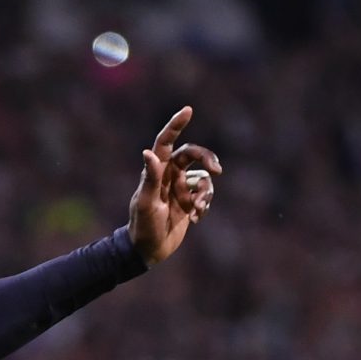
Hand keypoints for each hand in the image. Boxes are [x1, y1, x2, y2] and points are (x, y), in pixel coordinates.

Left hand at [129, 106, 221, 265]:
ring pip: (203, 177)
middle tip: (217, 171)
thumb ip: (150, 178)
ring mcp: (180, 187)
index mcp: (157, 171)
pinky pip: (205, 193)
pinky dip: (205, 203)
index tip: (188, 110)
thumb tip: (148, 152)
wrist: (149, 250)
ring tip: (197, 210)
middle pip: (193, 154)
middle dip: (207, 159)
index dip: (176, 125)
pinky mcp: (189, 200)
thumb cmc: (143, 226)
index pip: (166, 142)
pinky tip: (197, 218)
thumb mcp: (146, 203)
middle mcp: (169, 174)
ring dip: (205, 193)